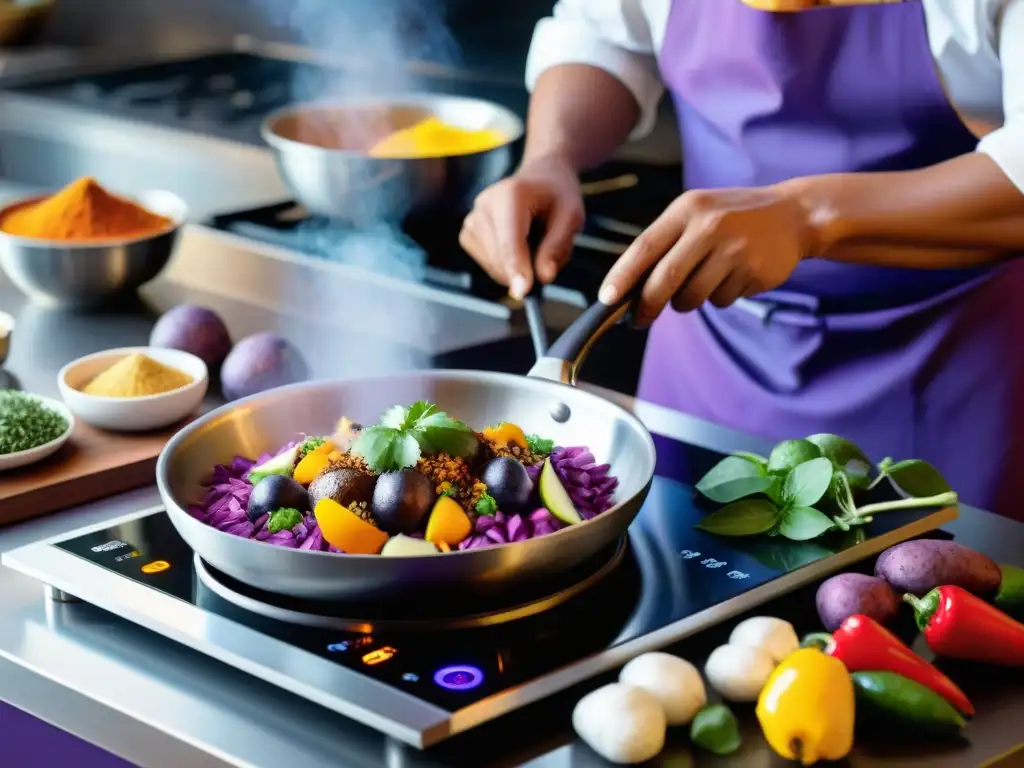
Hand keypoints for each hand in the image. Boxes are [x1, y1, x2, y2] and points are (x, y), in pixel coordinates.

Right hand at [459, 155, 584, 298]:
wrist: (539, 178)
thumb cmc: (557, 196)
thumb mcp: (571, 216)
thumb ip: (557, 246)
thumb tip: (544, 277)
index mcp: (511, 195)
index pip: (510, 240)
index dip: (516, 268)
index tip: (523, 292)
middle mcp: (484, 205)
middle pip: (500, 258)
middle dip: (527, 269)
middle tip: (550, 251)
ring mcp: (471, 220)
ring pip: (494, 266)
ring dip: (519, 268)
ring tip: (535, 243)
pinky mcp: (468, 234)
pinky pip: (488, 265)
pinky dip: (507, 266)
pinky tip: (520, 246)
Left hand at [599, 187, 816, 325]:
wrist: (795, 214)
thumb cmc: (731, 217)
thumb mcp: (697, 214)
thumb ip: (665, 243)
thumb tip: (628, 288)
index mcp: (688, 210)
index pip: (645, 247)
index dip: (622, 277)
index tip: (606, 300)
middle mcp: (710, 227)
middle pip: (664, 280)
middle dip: (646, 306)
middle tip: (638, 320)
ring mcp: (734, 250)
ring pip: (692, 297)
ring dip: (689, 301)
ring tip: (705, 279)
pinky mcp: (754, 272)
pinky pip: (721, 301)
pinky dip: (720, 297)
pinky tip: (734, 275)